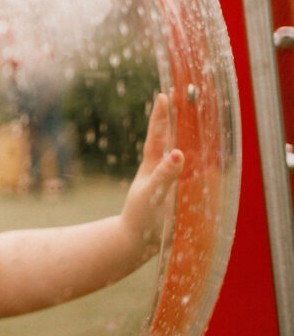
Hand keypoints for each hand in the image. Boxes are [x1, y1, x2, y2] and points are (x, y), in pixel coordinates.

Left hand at [120, 93, 183, 257]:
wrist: (136, 241)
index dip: (160, 116)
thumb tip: (177, 152)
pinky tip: (199, 152)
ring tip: (186, 115)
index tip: (162, 95)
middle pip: (166, 137)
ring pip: (176, 151)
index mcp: (151, 165)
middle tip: (174, 94)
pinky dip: (192, 158)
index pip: (157, 135)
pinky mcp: (174, 192)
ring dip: (181, 133)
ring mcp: (166, 180)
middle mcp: (159, 169)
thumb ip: (165, 174)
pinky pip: (185, 170)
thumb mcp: (153, 194)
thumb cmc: (141, 217)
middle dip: (171, 117)